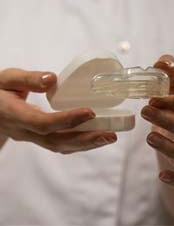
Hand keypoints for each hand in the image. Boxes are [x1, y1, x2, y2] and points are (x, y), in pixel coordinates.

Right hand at [0, 68, 116, 152]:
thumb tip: (52, 78)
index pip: (42, 123)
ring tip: (109, 137)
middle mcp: (24, 131)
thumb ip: (27, 79)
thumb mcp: (6, 79)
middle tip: (110, 134)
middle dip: (85, 139)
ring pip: (60, 146)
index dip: (67, 120)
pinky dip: (79, 143)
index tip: (90, 112)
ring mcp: (31, 138)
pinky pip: (60, 144)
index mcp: (13, 115)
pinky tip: (96, 138)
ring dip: (87, 144)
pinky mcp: (39, 138)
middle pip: (57, 141)